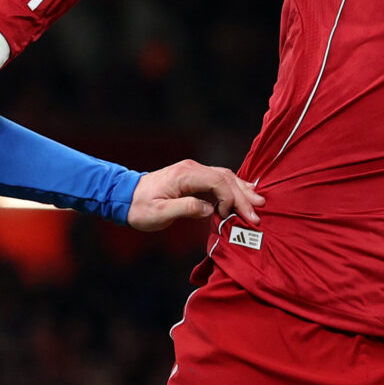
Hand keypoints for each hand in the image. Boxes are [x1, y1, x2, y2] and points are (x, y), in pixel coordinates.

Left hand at [128, 161, 263, 231]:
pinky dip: (233, 188)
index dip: (231, 198)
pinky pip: (218, 180)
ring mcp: (194, 172)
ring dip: (242, 190)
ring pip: (225, 177)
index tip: (233, 216)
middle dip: (243, 195)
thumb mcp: (159, 213)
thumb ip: (186, 209)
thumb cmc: (140, 208)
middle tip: (257, 212)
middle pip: (226, 178)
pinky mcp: (194, 178)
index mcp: (185, 175)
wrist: (125, 197)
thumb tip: (210, 209)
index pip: (218, 182)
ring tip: (258, 202)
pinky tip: (244, 195)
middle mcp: (192, 169)